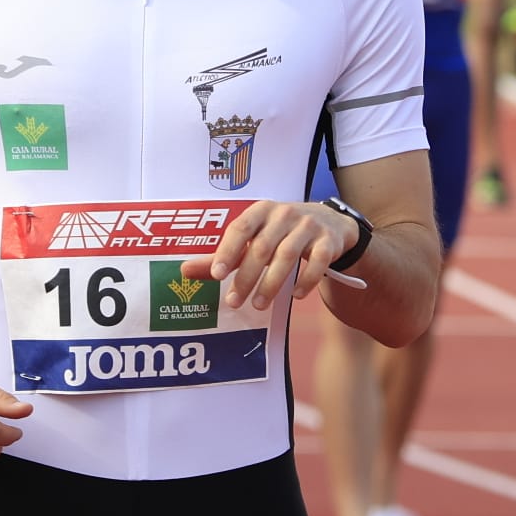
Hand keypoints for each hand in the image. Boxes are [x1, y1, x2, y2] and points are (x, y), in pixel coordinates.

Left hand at [182, 200, 356, 311]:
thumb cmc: (282, 232)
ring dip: (272, 283)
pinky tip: (296, 296)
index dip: (227, 250)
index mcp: (261, 210)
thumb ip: (223, 256)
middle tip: (234, 301)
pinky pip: (318, 261)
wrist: (331, 223)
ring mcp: (308, 226)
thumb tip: (184, 271)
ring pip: (288, 255)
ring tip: (259, 305)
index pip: (240, 228)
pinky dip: (307, 279)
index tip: (216, 273)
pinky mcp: (329, 241)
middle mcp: (284, 214)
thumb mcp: (254, 238)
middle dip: (247, 277)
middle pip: (262, 247)